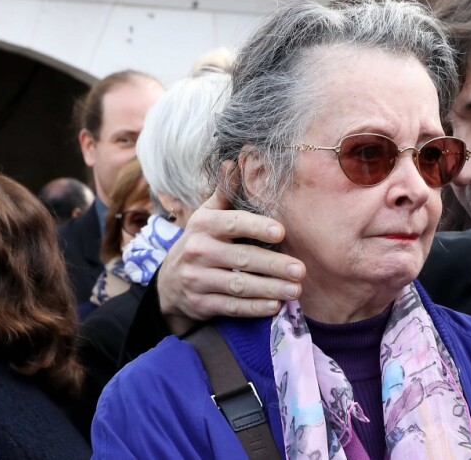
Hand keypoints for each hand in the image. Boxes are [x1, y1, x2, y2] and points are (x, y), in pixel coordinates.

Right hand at [157, 162, 304, 321]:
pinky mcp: (201, 303)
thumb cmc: (200, 241)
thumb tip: (235, 161)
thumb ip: (225, 192)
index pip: (232, 223)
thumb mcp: (207, 214)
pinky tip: (275, 306)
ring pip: (238, 285)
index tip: (281, 232)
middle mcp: (198, 250)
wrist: (170, 281)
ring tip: (295, 290)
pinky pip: (231, 306)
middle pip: (241, 258)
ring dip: (269, 288)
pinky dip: (254, 308)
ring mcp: (197, 279)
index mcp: (203, 224)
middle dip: (273, 265)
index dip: (256, 227)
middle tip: (300, 270)